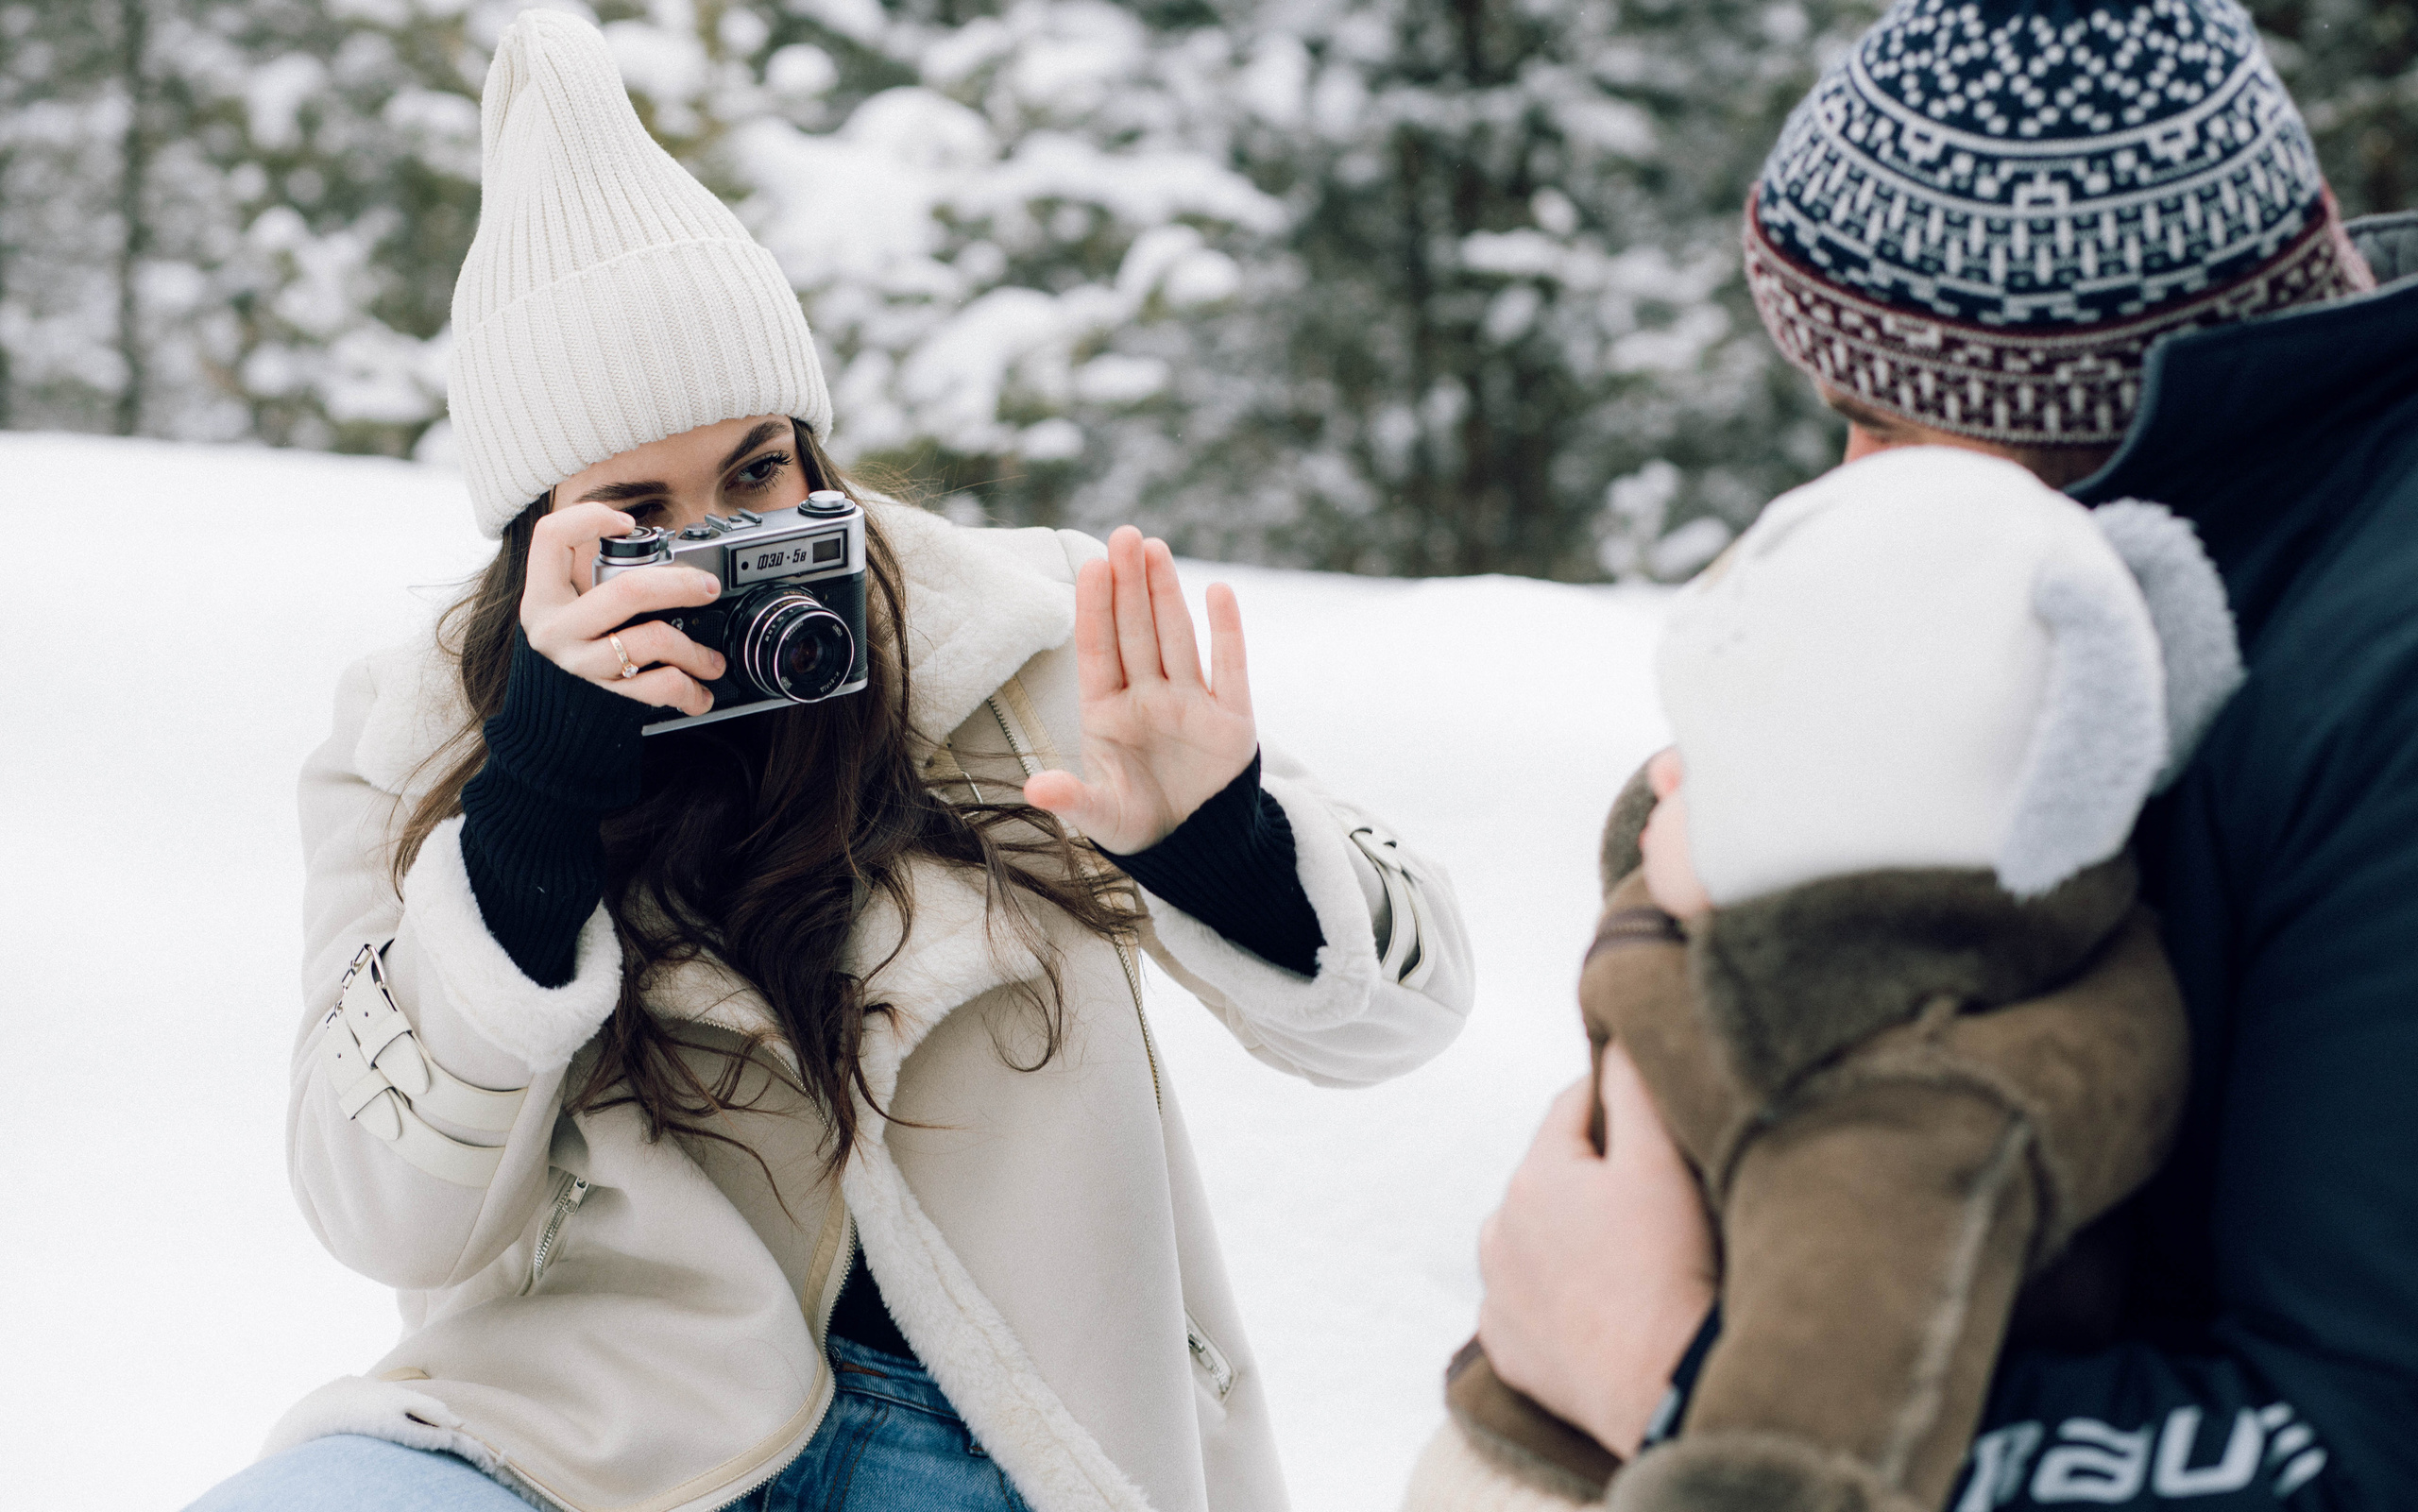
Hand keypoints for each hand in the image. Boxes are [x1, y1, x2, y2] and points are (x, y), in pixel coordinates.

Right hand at [522, 502, 727, 717]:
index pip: (550, 536)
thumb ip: (599, 566)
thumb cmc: (581, 634)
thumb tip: (662, 546)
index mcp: (543, 595)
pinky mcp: (604, 690)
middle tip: (708, 587)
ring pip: (650, 642)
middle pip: (626, 592)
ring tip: (713, 659)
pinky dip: (687, 690)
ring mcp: (580, 662)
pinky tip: (701, 690)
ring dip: (692, 650)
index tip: (628, 524)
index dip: (590, 518)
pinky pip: (654, 688)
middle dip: (678, 586)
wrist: (556, 704)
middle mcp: (556, 628)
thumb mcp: (574, 596)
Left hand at [1024, 526, 1256, 852]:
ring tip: (1155, 549)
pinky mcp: (1232, 720)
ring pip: (1177, 638)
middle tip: (1124, 535)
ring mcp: (1191, 704)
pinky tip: (1219, 592)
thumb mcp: (1100, 815)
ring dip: (1167, 594)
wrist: (1194, 848)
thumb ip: (1071, 799)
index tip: (1092, 565)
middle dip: (1130, 584)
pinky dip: (1227, 632)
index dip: (1096, 608)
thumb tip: (1032, 789)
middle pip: (1138, 631)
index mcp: (1108, 712)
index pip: (1100, 649)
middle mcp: (1148, 698)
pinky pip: (1230, 668)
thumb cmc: (1137, 823)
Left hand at [1477, 1047, 1717, 1458]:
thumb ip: (1633, 1090)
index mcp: (1533, 1175)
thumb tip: (1614, 1038)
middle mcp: (1498, 1228)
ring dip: (1568, 1236)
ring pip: (1534, 1238)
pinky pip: (1528, 1301)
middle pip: (1551, 1175)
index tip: (1649, 1114)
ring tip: (1625, 1259)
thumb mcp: (1659, 1163)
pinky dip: (1556, 1296)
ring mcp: (1497, 1292)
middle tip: (1651, 1202)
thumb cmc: (1667, 1271)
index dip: (1615, 1103)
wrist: (1661, 1385)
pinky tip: (1600, 1306)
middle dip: (1593, 1177)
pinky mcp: (1506, 1347)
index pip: (1572, 1108)